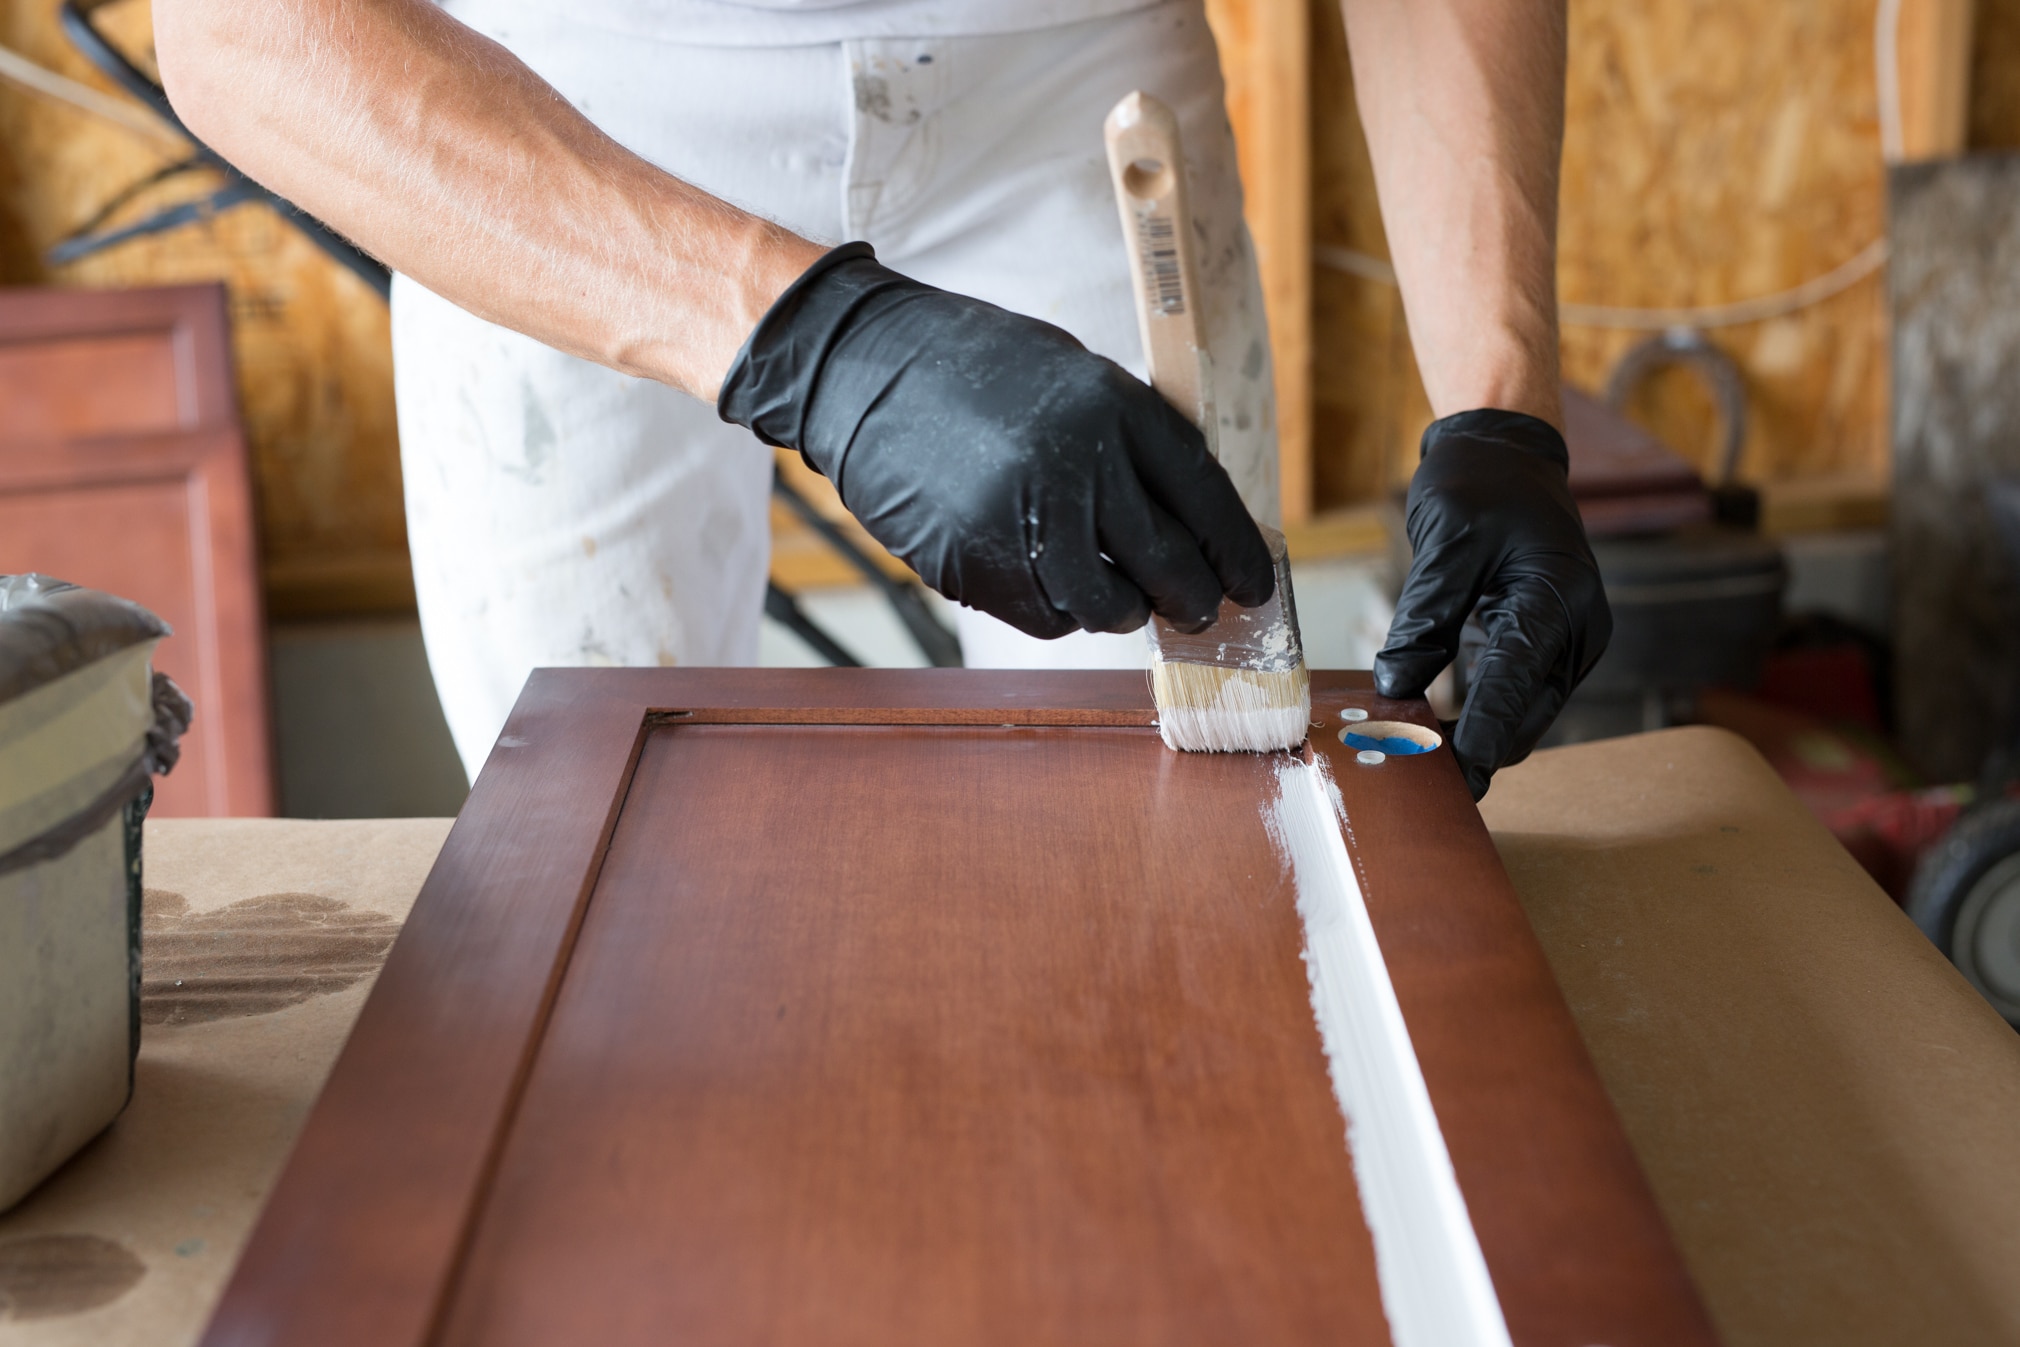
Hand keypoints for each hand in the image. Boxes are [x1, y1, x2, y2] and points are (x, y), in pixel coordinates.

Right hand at [718, 243, 1274, 638]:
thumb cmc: (974, 370)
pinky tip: (1047, 582)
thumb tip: (1189, 528)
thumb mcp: (1069, 377)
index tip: (1253, 586)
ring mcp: (1021, 513)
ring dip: (1118, 610)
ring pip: (1104, 602)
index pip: (1202, 494)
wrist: (860, 367)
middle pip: (1166, 562)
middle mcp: (1075, 459)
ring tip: (1113, 596)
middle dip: (1190, 598)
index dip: (1236, 551)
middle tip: (1193, 610)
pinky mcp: (972, 558)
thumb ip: (1127, 443)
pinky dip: (1056, 611)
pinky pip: (1042, 615)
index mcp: (1110, 404)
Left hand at [1374, 410, 1610, 799]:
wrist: (1507, 453)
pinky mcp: (1546, 642)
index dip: (1483, 736)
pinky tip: (1431, 728)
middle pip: (1528, 712)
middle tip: (1419, 779)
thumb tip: (1395, 684)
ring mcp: (1567, 638)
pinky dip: (1479, 711)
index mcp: (1558, 596)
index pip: (1516, 681)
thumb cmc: (1480, 483)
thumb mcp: (1447, 541)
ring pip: (1523, 710)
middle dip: (1479, 747)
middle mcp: (1576, 626)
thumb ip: (1425, 615)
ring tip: (1417, 759)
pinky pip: (1515, 690)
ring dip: (1477, 735)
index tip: (1455, 780)